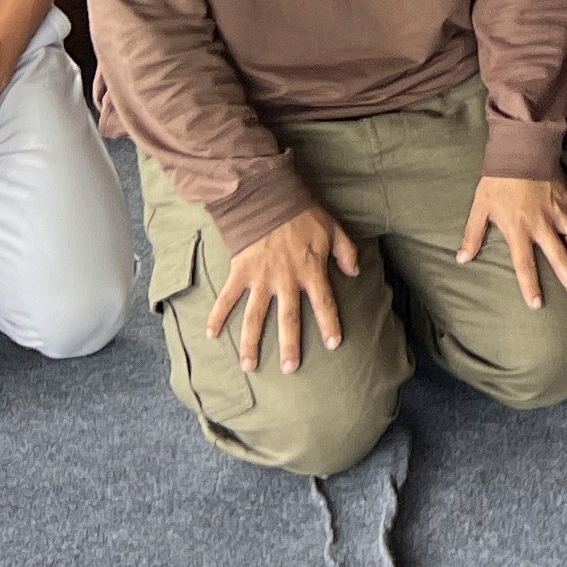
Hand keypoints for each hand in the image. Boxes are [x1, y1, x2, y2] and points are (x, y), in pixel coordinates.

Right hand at [209, 204, 358, 375]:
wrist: (268, 196)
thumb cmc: (302, 212)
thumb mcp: (333, 228)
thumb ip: (346, 251)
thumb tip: (355, 273)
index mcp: (311, 270)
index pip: (324, 303)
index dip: (330, 323)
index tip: (333, 344)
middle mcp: (286, 279)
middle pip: (289, 319)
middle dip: (290, 345)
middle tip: (290, 369)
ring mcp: (261, 278)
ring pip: (255, 317)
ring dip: (251, 343)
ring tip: (249, 366)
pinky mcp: (240, 271)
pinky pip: (226, 298)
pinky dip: (217, 315)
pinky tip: (211, 335)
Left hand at [459, 174, 566, 308]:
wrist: (522, 148)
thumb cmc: (498, 179)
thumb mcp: (480, 207)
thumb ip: (473, 234)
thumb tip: (462, 259)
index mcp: (518, 229)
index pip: (524, 264)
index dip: (530, 285)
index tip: (537, 305)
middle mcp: (542, 224)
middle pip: (560, 258)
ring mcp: (558, 212)